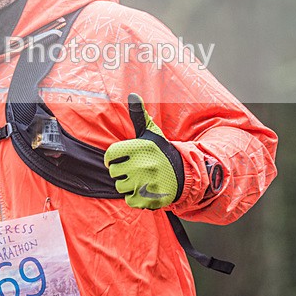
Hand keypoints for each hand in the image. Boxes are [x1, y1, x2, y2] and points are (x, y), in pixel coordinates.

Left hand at [104, 93, 184, 208]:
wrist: (185, 174)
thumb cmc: (162, 152)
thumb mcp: (151, 133)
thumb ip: (139, 115)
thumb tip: (133, 94)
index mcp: (140, 148)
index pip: (110, 155)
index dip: (112, 158)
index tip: (118, 159)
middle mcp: (143, 165)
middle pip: (113, 173)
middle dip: (121, 172)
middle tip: (134, 169)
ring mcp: (146, 183)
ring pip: (120, 187)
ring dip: (127, 185)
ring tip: (140, 179)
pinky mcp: (150, 199)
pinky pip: (129, 200)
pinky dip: (134, 197)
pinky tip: (144, 189)